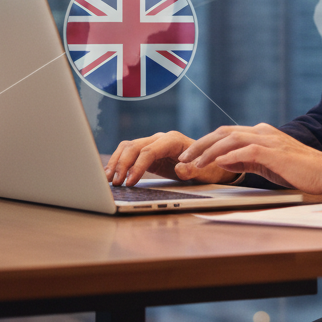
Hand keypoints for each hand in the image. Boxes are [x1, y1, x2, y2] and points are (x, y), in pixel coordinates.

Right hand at [105, 131, 239, 186]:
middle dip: (122, 164)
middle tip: (115, 183)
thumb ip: (192, 170)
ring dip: (117, 162)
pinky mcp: (149, 153)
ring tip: (108, 179)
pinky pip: (130, 153)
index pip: (149, 150)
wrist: (212, 164)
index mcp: (173, 140)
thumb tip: (180, 169)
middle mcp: (161, 139)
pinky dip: (119, 162)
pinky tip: (112, 175)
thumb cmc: (209, 167)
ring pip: (128, 147)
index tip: (130, 182)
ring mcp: (154, 144)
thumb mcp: (205, 172)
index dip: (137, 166)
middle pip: (134, 146)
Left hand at [180, 123, 321, 196]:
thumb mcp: (267, 164)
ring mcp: (268, 140)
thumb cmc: (299, 170)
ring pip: (231, 139)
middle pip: (223, 132)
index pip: (226, 134)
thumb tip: (224, 162)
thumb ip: (247, 160)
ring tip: (194, 163)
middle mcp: (262, 132)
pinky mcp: (274, 152)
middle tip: (184, 158)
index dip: (205, 143)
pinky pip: (247, 151)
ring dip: (209, 152)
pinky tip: (218, 163)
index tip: (190, 156)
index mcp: (260, 134)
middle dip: (200, 145)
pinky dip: (230, 156)